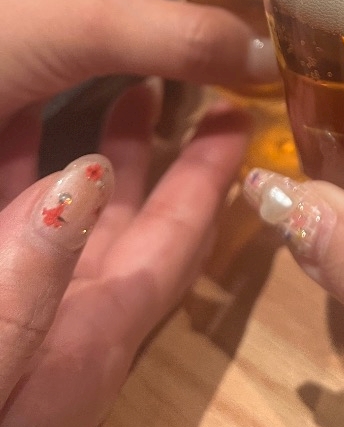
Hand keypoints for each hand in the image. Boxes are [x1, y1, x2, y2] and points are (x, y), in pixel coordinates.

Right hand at [0, 82, 247, 426]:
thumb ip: (30, 282)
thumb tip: (89, 177)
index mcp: (96, 339)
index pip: (177, 242)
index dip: (210, 175)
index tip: (238, 113)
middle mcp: (74, 324)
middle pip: (140, 224)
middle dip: (165, 153)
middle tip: (184, 87)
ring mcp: (31, 313)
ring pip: (79, 220)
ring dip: (98, 155)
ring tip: (119, 88)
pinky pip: (14, 225)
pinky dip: (21, 169)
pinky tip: (17, 121)